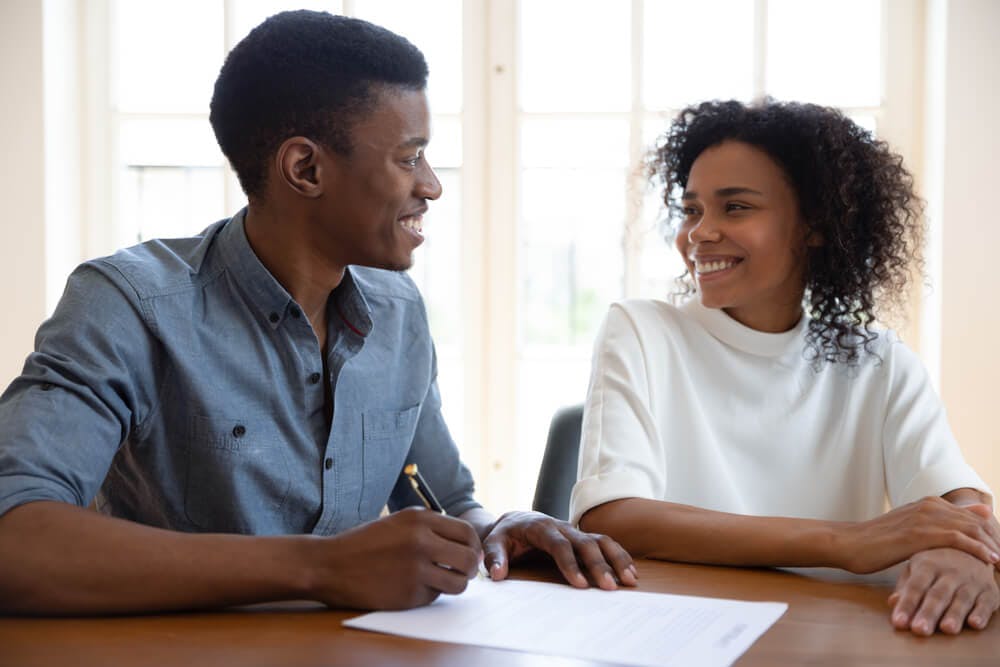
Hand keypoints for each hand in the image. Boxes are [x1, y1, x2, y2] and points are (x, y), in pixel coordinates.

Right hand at [312, 507, 481, 609]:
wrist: (330, 565)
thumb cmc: (365, 543)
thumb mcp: (399, 522)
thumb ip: (431, 529)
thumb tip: (466, 545)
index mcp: (420, 518)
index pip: (467, 532)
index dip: (473, 546)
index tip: (468, 554)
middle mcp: (421, 541)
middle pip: (469, 558)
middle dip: (469, 568)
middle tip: (460, 572)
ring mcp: (415, 568)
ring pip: (458, 583)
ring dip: (453, 584)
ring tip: (438, 581)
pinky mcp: (408, 593)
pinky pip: (434, 596)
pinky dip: (427, 594)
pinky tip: (409, 587)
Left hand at [480, 510, 636, 589]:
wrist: (514, 521)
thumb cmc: (505, 535)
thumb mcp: (493, 542)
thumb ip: (494, 557)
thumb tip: (497, 575)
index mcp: (541, 527)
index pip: (558, 545)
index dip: (570, 563)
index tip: (580, 584)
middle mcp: (562, 527)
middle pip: (585, 542)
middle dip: (599, 564)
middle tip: (609, 587)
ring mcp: (575, 531)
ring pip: (601, 540)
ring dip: (616, 559)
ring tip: (630, 581)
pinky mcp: (582, 538)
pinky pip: (605, 544)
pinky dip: (619, 557)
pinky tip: (630, 574)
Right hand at [838, 497, 999, 573]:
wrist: (850, 543)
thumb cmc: (877, 541)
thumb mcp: (909, 530)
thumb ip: (937, 525)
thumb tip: (970, 519)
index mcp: (928, 502)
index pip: (972, 517)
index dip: (991, 534)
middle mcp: (929, 505)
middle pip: (977, 521)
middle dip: (996, 540)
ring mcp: (924, 517)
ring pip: (971, 528)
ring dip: (992, 545)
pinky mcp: (919, 533)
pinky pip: (958, 539)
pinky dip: (978, 550)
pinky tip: (989, 561)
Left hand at [888, 548, 999, 634]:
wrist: (973, 548)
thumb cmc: (937, 564)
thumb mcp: (917, 569)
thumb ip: (905, 587)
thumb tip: (892, 602)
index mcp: (928, 565)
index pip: (915, 587)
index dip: (907, 605)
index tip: (898, 623)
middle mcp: (950, 572)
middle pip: (938, 595)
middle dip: (929, 613)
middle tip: (919, 630)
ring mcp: (971, 581)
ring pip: (962, 599)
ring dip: (955, 615)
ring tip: (947, 629)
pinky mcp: (990, 591)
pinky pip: (986, 603)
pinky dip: (981, 613)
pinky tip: (974, 623)